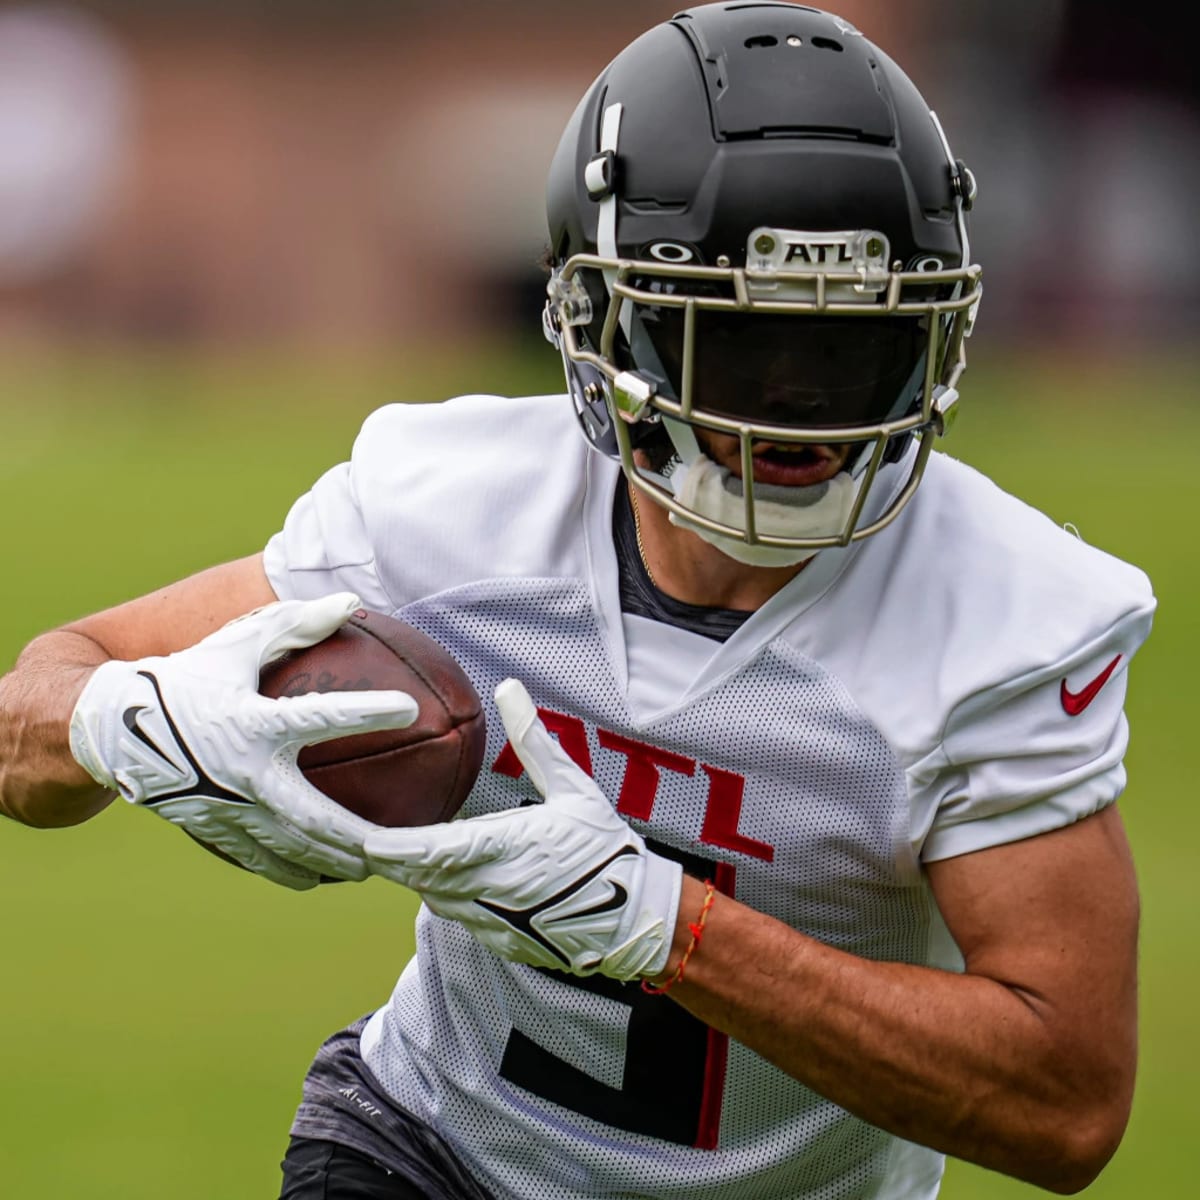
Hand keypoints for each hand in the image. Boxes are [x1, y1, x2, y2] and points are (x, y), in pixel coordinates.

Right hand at [68, 593, 417, 889]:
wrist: (112, 729)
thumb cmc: (186, 677)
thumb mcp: (235, 644)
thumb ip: (293, 624)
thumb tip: (349, 602)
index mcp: (251, 722)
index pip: (317, 717)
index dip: (364, 711)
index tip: (408, 707)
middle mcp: (243, 774)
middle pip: (317, 818)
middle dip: (366, 838)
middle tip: (410, 845)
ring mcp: (228, 810)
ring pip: (296, 850)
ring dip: (340, 861)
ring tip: (378, 865)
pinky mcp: (216, 831)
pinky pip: (264, 860)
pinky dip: (297, 870)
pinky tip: (324, 874)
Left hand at [364, 679, 682, 979]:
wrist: (634, 918)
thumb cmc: (604, 849)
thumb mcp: (573, 787)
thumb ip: (533, 740)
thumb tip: (508, 687)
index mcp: (506, 850)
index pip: (433, 852)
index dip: (393, 848)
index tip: (362, 838)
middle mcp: (490, 889)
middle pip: (417, 877)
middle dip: (384, 859)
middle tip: (350, 835)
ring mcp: (491, 919)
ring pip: (433, 894)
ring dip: (410, 874)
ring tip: (379, 848)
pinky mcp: (496, 938)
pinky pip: (455, 911)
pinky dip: (439, 890)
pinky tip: (432, 872)